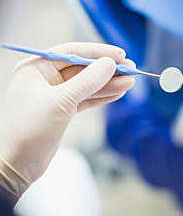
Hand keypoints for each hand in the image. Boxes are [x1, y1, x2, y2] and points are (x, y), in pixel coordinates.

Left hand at [1, 42, 135, 192]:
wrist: (19, 164)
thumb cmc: (30, 130)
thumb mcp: (61, 102)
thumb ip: (87, 82)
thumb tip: (109, 64)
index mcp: (36, 69)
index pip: (71, 52)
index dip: (97, 52)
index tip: (120, 55)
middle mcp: (46, 79)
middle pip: (82, 69)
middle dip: (107, 71)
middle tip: (131, 69)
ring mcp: (56, 95)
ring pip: (87, 86)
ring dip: (108, 84)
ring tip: (130, 82)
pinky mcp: (64, 110)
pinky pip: (86, 99)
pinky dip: (102, 97)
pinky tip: (118, 93)